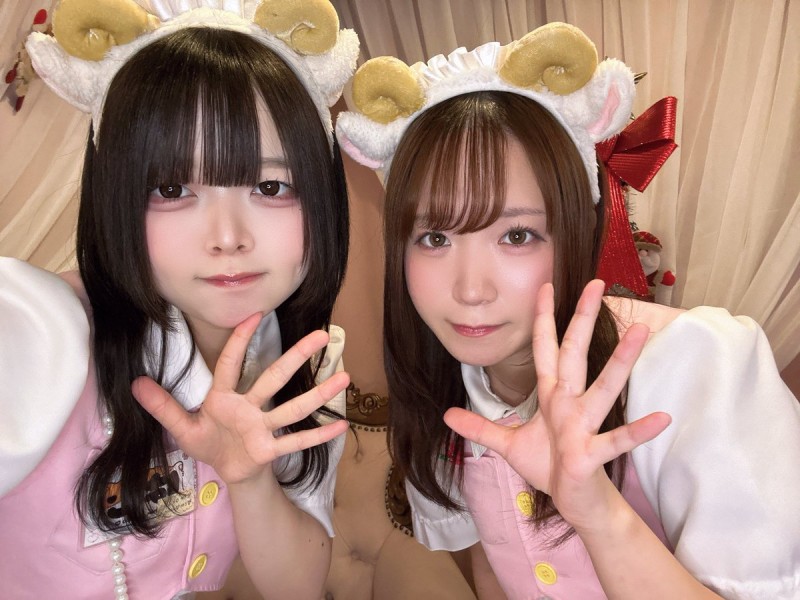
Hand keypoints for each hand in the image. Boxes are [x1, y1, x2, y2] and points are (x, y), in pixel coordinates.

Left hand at [132, 313, 349, 484]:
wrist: (228, 472)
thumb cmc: (209, 443)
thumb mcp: (181, 427)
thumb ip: (162, 406)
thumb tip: (133, 383)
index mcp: (224, 398)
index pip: (231, 363)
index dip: (240, 340)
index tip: (256, 315)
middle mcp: (248, 406)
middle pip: (274, 378)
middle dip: (296, 356)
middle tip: (321, 335)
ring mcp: (263, 427)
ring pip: (293, 408)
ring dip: (318, 394)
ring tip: (344, 377)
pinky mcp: (270, 449)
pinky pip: (295, 441)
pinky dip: (317, 435)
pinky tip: (342, 425)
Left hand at [444, 280, 670, 529]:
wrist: (574, 503)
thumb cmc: (549, 467)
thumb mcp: (507, 444)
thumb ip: (479, 428)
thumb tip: (446, 414)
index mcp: (551, 396)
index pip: (545, 349)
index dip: (543, 319)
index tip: (544, 286)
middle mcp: (568, 403)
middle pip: (574, 354)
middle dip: (583, 319)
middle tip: (596, 283)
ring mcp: (582, 426)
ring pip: (602, 387)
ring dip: (620, 361)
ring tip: (641, 330)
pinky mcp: (590, 454)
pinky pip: (616, 440)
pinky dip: (638, 431)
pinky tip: (663, 417)